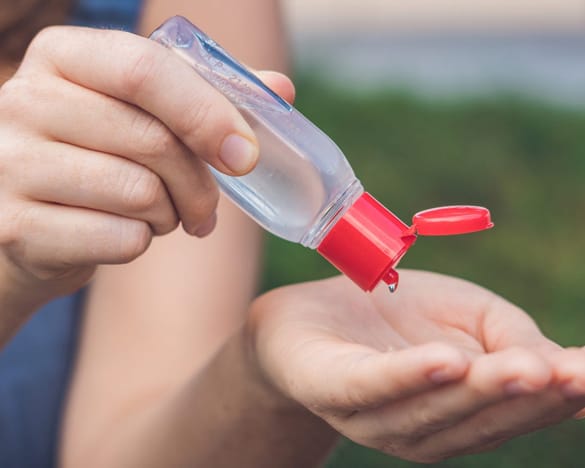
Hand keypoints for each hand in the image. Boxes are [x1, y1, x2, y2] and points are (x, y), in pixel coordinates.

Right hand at [0, 26, 293, 302]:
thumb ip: (209, 96)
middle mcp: (24, 100)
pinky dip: (141, 243)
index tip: (247, 155)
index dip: (209, 114)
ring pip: (140, 193)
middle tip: (206, 206)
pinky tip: (124, 234)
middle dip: (199, 184)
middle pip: (153, 140)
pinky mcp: (16, 227)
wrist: (30, 222)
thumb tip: (281, 89)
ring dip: (170, 215)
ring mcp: (11, 165)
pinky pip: (120, 239)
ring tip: (158, 214)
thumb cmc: (99, 159)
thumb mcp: (142, 114)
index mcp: (63, 56)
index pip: (146, 70)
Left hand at [246, 271, 584, 462]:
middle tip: (565, 375)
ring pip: (431, 409)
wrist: (310, 313)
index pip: (513, 409)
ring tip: (519, 368)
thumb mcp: (465, 312)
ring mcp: (374, 415)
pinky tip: (447, 361)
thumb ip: (510, 336)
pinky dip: (410, 377)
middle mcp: (422, 426)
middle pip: (477, 417)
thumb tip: (556, 364)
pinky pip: (372, 386)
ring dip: (477, 391)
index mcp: (459, 410)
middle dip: (525, 397)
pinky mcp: (331, 388)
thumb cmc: (394, 314)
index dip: (557, 397)